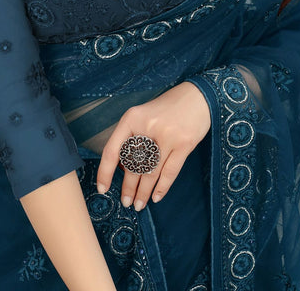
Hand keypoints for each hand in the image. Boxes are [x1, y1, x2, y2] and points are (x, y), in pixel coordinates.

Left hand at [96, 81, 210, 211]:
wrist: (197, 95)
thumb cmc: (168, 107)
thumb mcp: (144, 115)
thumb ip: (133, 137)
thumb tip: (122, 168)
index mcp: (132, 118)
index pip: (112, 150)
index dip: (105, 172)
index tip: (102, 188)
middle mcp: (147, 126)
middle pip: (132, 165)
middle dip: (128, 188)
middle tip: (126, 202)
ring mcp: (167, 135)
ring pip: (150, 172)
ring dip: (143, 192)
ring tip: (138, 205)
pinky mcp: (184, 143)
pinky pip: (170, 172)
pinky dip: (162, 187)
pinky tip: (156, 197)